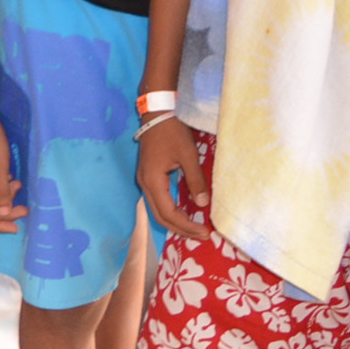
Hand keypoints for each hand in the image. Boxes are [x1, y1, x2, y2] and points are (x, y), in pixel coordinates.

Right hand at [135, 114, 207, 239]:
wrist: (157, 113)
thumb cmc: (172, 132)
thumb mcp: (188, 155)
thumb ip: (195, 180)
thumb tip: (203, 204)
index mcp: (153, 181)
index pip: (169, 213)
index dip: (186, 225)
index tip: (204, 231)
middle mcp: (145, 184)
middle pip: (159, 216)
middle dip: (180, 229)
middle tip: (201, 235)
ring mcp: (144, 180)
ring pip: (157, 210)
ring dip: (174, 221)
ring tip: (193, 228)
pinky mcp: (148, 176)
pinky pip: (158, 201)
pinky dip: (170, 211)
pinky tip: (183, 213)